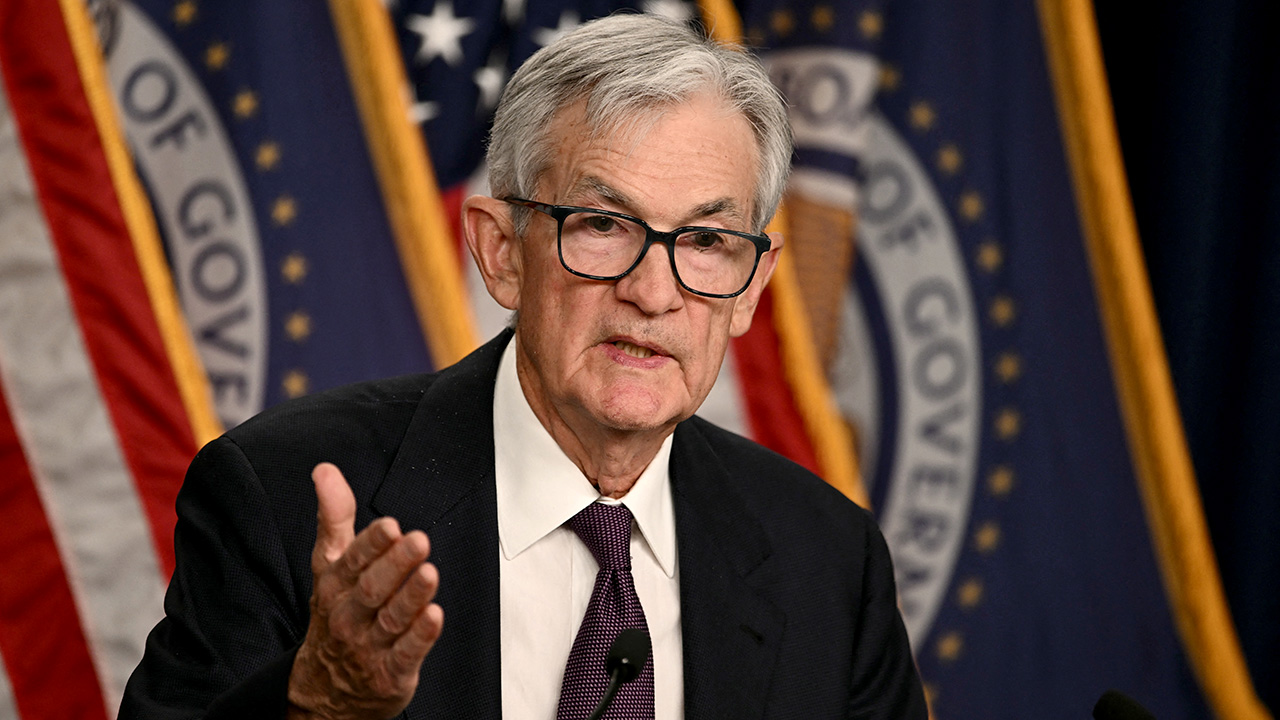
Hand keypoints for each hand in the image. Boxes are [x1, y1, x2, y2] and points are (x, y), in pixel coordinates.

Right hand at [286, 463, 443, 719]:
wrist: (325, 687)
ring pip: (392, 619)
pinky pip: (406, 654)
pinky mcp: (390, 672)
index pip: (352, 561)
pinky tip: (435, 617)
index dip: (371, 544)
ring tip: (430, 574)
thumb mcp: (329, 565)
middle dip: (396, 564)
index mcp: (335, 585)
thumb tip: (325, 470)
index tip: (389, 526)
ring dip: (412, 596)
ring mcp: (369, 646)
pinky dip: (420, 636)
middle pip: (372, 588)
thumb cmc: (336, 613)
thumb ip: (334, 517)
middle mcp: (349, 615)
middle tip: (418, 540)